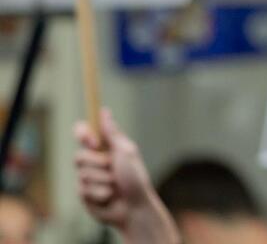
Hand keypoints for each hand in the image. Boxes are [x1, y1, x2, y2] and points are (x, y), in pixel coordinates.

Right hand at [74, 109, 180, 243]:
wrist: (134, 207)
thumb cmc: (135, 177)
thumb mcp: (126, 152)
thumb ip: (112, 134)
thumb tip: (104, 111)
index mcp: (105, 148)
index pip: (83, 134)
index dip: (83, 135)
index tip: (93, 142)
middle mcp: (94, 161)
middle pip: (78, 155)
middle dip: (97, 163)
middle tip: (112, 168)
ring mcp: (87, 178)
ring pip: (82, 173)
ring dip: (103, 179)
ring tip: (115, 185)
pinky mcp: (84, 194)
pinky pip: (83, 189)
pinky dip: (100, 192)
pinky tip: (109, 196)